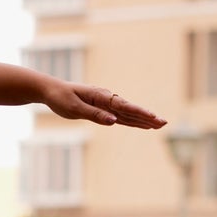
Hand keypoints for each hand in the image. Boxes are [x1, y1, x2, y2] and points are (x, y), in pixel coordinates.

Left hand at [40, 81, 164, 129]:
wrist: (52, 90)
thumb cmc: (61, 98)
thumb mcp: (74, 108)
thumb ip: (94, 114)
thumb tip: (113, 121)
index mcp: (100, 97)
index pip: (124, 106)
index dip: (140, 113)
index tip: (153, 118)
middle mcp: (106, 99)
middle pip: (130, 110)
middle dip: (147, 117)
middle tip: (164, 123)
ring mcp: (105, 104)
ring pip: (127, 114)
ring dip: (143, 119)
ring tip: (159, 125)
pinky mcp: (102, 109)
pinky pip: (120, 116)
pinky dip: (132, 121)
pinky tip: (142, 124)